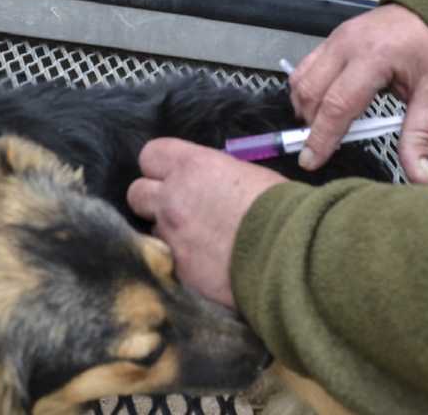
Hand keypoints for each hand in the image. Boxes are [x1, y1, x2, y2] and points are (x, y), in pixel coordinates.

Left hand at [127, 139, 286, 307]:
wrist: (291, 255)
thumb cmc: (282, 208)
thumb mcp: (248, 176)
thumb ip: (216, 179)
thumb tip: (211, 188)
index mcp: (192, 167)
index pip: (150, 155)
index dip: (160, 167)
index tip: (173, 177)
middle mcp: (172, 199)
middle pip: (136, 193)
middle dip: (153, 202)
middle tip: (178, 212)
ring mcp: (171, 238)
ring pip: (152, 232)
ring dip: (169, 236)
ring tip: (198, 245)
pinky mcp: (178, 271)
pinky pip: (168, 263)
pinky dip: (182, 264)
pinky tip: (205, 267)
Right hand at [289, 4, 427, 183]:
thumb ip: (420, 136)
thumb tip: (419, 177)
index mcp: (374, 58)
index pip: (337, 105)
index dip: (321, 137)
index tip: (310, 161)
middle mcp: (347, 45)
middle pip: (311, 93)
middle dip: (310, 126)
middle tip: (318, 149)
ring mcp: (335, 40)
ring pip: (301, 80)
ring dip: (304, 109)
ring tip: (319, 129)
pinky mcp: (331, 40)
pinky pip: (304, 68)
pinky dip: (305, 91)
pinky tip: (318, 106)